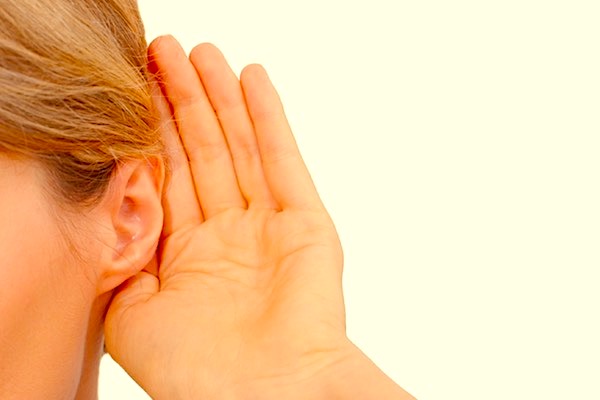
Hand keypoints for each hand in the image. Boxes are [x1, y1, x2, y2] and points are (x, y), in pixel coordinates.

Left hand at [104, 35, 352, 398]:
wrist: (264, 395)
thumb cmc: (197, 372)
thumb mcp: (131, 315)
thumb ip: (123, 261)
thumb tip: (115, 215)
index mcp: (189, 255)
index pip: (167, 176)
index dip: (150, 130)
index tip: (134, 86)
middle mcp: (228, 234)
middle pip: (201, 152)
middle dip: (182, 101)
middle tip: (166, 51)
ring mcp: (268, 225)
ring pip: (239, 147)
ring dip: (221, 99)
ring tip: (204, 53)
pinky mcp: (306, 222)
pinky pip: (283, 161)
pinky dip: (268, 119)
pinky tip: (252, 80)